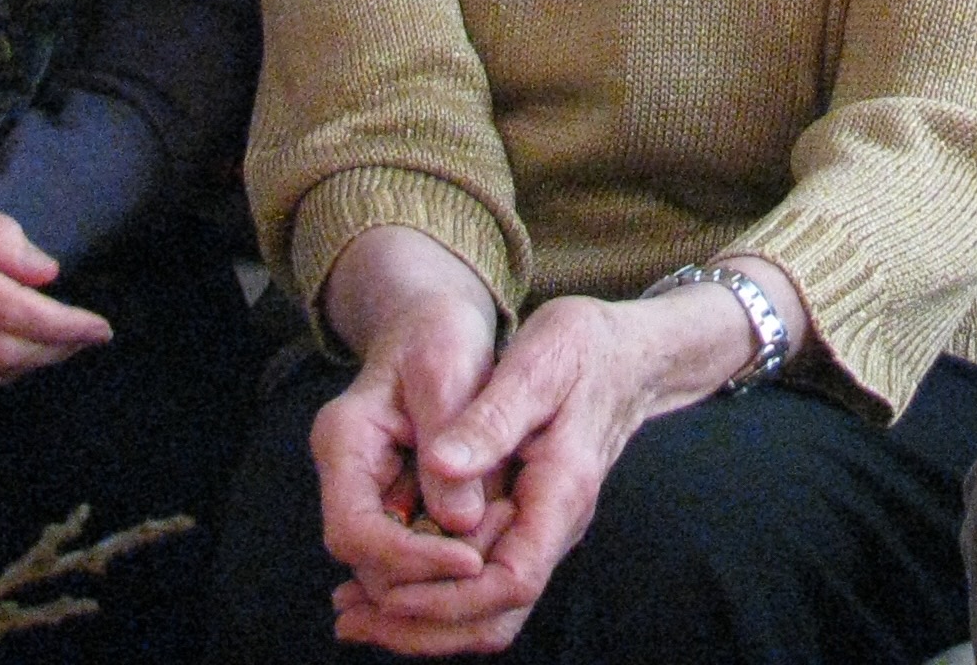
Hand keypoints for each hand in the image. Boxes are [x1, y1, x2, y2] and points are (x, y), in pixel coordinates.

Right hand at [310, 300, 514, 655]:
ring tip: (504, 535)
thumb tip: (461, 521)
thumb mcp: (449, 369)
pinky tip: (495, 533)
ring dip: (446, 568)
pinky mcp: (399, 501)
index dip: (409, 559)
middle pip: (370, 563)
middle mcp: (346, 477)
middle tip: (498, 554)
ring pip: (395, 567)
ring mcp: (369, 493)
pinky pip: (419, 549)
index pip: (354, 532)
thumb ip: (451, 437)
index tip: (471, 561)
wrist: (433, 323)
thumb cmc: (439, 333)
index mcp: (344, 441)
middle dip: (432, 572)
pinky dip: (453, 553)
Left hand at [325, 282, 760, 653]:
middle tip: (348, 617)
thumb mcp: (538, 362)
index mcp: (561, 492)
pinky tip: (385, 576)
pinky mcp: (526, 521)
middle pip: (495, 616)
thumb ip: (492, 418)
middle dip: (422, 628)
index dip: (447, 597)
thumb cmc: (585, 348)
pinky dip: (434, 590)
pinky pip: (482, 580)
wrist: (627, 353)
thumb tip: (441, 465)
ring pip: (487, 609)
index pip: (511, 580)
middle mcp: (555, 526)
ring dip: (421, 618)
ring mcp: (542, 529)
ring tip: (352, 608)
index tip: (387, 589)